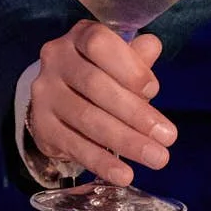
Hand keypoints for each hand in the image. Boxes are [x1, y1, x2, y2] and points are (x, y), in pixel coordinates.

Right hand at [29, 22, 174, 187]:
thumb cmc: (103, 71)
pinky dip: (101, 162)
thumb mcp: (121, 58)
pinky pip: (73, 146)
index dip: (127, 66)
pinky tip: (123, 174)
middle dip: (136, 114)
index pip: (100, 44)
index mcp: (80, 36)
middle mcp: (56, 60)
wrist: (61, 95)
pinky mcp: (42, 126)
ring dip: (125, 141)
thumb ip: (137, 56)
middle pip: (96, 87)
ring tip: (156, 158)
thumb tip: (151, 47)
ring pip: (87, 119)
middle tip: (168, 137)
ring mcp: (45, 94)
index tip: (154, 89)